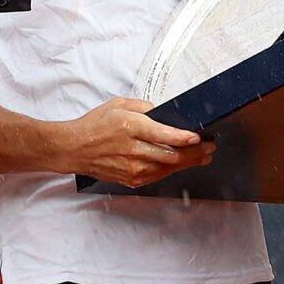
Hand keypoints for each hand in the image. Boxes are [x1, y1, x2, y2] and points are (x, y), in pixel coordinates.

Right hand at [66, 97, 214, 186]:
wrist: (74, 149)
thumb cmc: (95, 125)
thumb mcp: (119, 105)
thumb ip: (145, 107)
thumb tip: (165, 113)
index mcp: (131, 127)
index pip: (165, 136)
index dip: (185, 138)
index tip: (200, 137)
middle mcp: (133, 150)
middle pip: (172, 156)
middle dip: (196, 152)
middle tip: (210, 147)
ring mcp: (132, 168)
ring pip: (169, 168)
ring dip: (189, 163)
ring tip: (203, 156)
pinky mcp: (131, 179)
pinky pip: (158, 176)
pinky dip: (173, 170)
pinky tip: (182, 164)